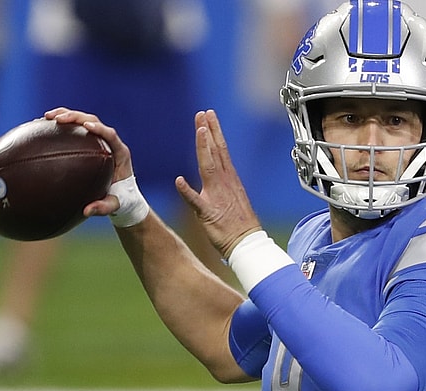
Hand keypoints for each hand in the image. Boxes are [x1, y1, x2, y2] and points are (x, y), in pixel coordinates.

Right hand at [42, 108, 134, 217]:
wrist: (124, 197)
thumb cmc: (121, 200)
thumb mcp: (114, 205)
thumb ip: (102, 208)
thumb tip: (86, 212)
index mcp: (120, 153)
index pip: (111, 134)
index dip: (99, 128)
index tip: (86, 126)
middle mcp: (110, 144)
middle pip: (93, 121)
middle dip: (76, 116)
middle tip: (57, 119)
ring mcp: (100, 141)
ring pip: (83, 121)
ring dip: (66, 116)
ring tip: (46, 117)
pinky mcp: (91, 143)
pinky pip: (76, 131)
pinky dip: (62, 127)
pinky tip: (43, 128)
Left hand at [175, 110, 261, 257]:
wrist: (247, 242)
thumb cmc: (238, 223)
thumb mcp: (231, 197)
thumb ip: (222, 184)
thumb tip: (217, 173)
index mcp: (229, 179)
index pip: (220, 150)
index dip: (214, 132)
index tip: (208, 116)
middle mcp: (224, 183)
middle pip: (216, 152)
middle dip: (209, 131)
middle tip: (204, 113)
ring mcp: (216, 196)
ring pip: (208, 167)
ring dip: (203, 148)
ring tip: (200, 130)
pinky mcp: (208, 213)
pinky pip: (195, 201)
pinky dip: (187, 191)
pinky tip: (179, 181)